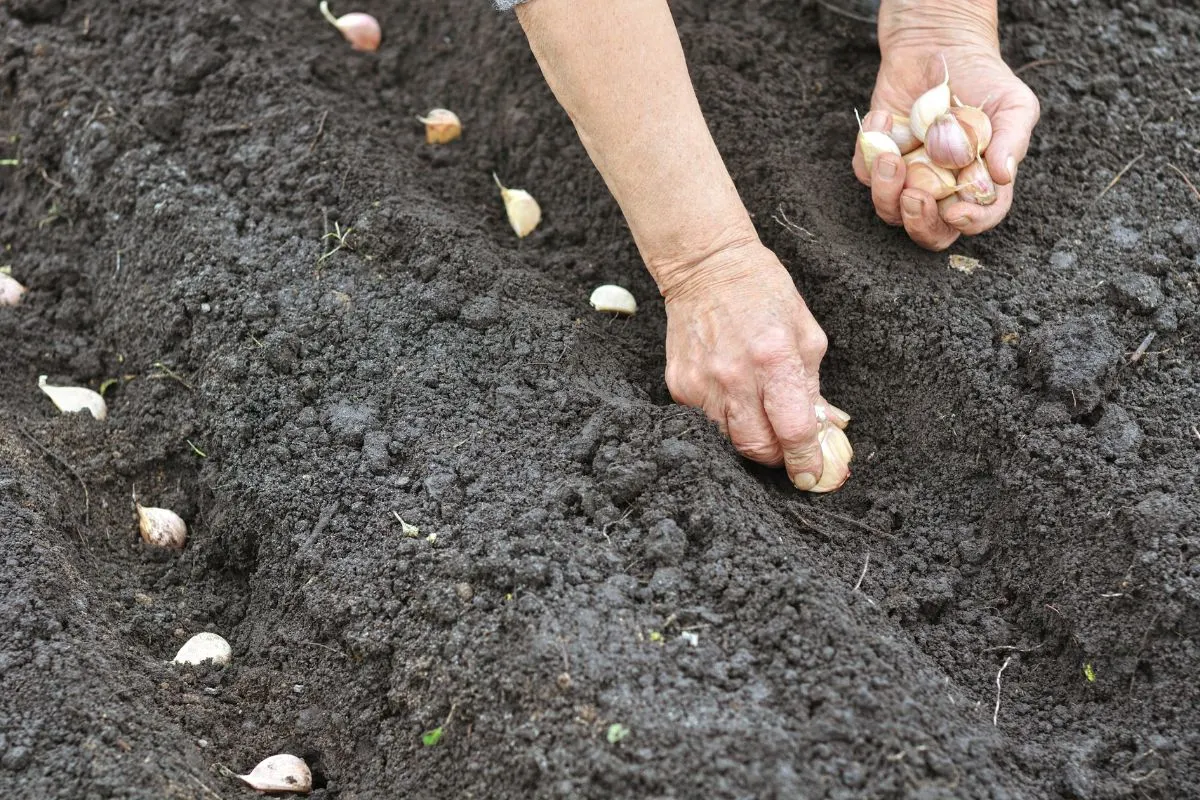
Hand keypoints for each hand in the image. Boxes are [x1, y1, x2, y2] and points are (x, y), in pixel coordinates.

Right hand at [659, 240, 849, 491]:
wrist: (706, 268)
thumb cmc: (763, 293)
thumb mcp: (806, 334)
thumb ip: (813, 387)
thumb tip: (826, 429)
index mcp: (774, 359)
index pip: (793, 430)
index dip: (806, 460)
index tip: (812, 474)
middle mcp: (734, 376)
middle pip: (757, 447)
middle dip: (778, 456)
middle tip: (788, 447)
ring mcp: (701, 384)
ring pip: (729, 441)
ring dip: (751, 438)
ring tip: (760, 415)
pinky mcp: (679, 386)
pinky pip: (705, 423)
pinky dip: (725, 420)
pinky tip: (733, 396)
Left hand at [852, 1, 1039, 249]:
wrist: (941, 45)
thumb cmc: (984, 79)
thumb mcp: (1013, 104)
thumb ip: (1012, 139)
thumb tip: (1003, 175)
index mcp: (977, 184)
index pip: (978, 218)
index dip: (970, 223)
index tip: (956, 212)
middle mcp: (941, 189)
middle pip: (928, 231)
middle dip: (919, 223)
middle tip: (915, 196)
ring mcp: (907, 177)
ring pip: (889, 210)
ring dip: (886, 191)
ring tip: (891, 158)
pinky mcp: (877, 159)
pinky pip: (863, 171)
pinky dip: (868, 149)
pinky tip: (884, 117)